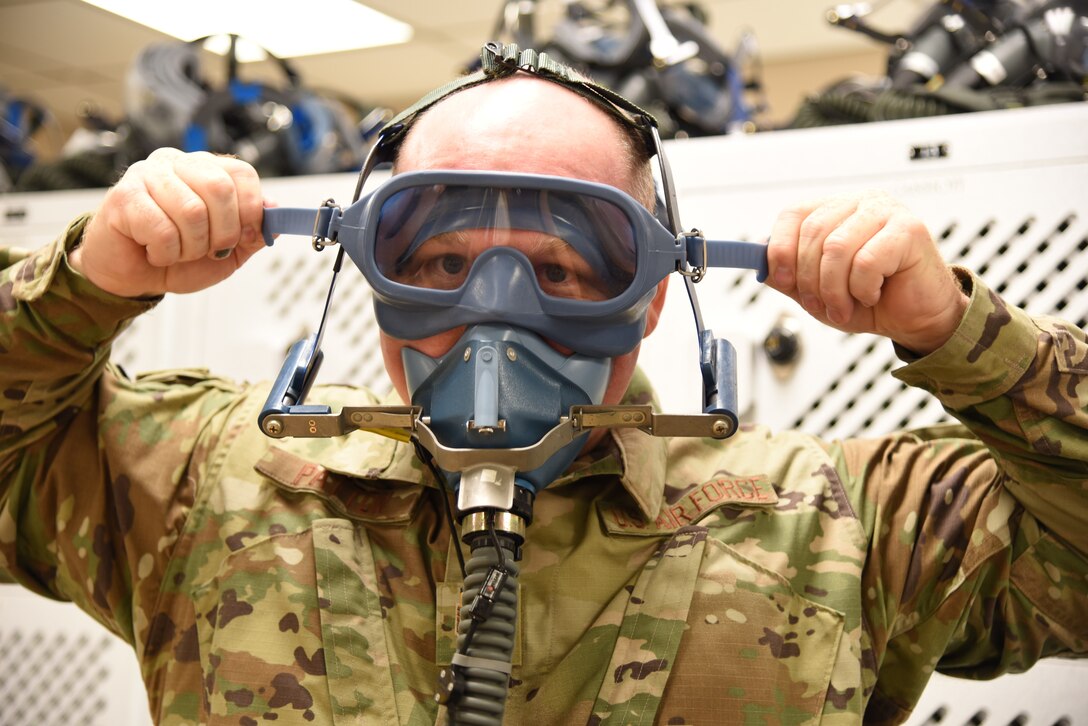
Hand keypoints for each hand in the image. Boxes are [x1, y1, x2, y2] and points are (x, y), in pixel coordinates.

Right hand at [69, 148, 268, 297]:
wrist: (131, 275)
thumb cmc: (177, 256)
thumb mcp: (229, 251)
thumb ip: (254, 231)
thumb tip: (275, 212)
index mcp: (206, 168)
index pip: (243, 173)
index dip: (251, 210)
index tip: (246, 237)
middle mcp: (177, 162)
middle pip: (220, 189)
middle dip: (224, 232)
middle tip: (211, 249)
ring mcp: (147, 175)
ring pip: (192, 211)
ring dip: (191, 247)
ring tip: (178, 251)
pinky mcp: (124, 196)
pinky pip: (162, 229)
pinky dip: (166, 253)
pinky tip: (155, 251)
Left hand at [765, 190, 968, 355]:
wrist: (916, 318)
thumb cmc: (871, 299)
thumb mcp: (817, 291)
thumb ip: (788, 276)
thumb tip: (758, 263)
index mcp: (835, 210)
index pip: (794, 214)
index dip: (781, 249)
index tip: (782, 279)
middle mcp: (860, 203)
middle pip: (813, 233)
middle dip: (809, 279)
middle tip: (820, 305)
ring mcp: (886, 211)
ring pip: (836, 248)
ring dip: (834, 289)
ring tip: (844, 306)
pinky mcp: (909, 229)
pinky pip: (866, 261)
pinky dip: (862, 288)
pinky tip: (872, 294)